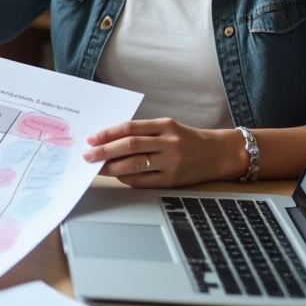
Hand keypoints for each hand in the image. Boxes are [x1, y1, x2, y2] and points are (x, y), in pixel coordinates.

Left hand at [82, 118, 246, 187]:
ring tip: (97, 167)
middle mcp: (169, 143)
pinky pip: (143, 181)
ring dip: (111, 167)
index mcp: (165, 125)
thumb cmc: (188, 139)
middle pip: (129, 146)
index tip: (92, 139)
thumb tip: (110, 141)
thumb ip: (143, 132)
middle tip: (88, 155)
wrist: (218, 154)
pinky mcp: (172, 180)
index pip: (130, 128)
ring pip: (134, 165)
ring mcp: (171, 163)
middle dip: (104, 151)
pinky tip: (117, 176)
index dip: (108, 134)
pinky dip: (126, 178)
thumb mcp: (168, 127)